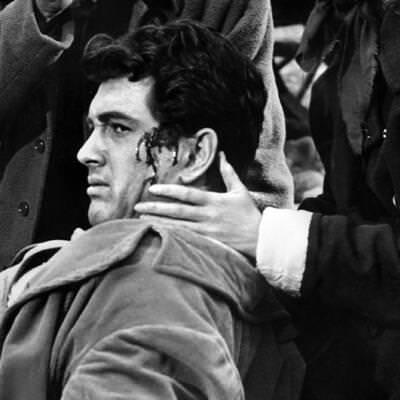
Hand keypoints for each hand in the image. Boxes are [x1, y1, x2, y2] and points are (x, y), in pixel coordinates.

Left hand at [134, 154, 261, 258]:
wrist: (261, 239)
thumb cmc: (249, 215)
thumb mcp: (240, 191)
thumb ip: (229, 173)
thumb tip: (223, 155)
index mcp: (214, 201)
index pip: (187, 194)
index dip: (168, 191)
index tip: (152, 189)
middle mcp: (208, 215)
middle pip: (177, 211)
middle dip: (156, 208)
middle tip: (137, 206)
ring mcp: (207, 231)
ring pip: (178, 226)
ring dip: (159, 223)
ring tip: (141, 220)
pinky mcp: (209, 244)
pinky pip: (186, 240)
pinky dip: (171, 237)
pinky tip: (158, 235)